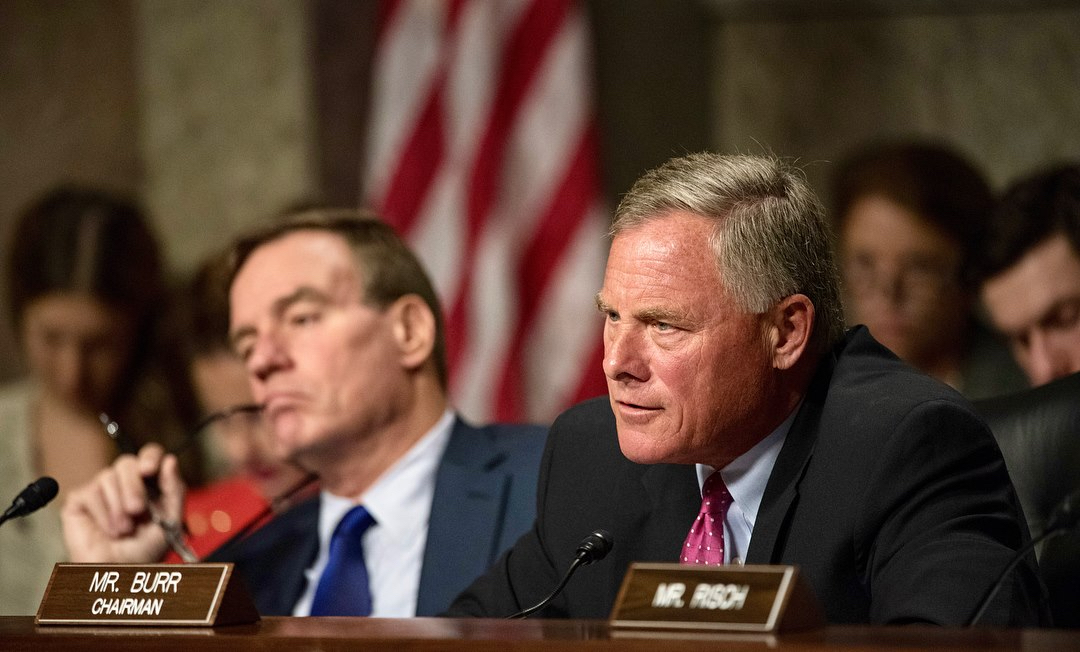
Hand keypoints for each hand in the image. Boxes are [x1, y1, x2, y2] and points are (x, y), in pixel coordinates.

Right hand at [61, 443, 186, 562]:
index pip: (149, 454)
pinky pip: (90, 492)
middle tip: (136, 510)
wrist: (120, 571)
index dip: (149, 456)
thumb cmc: (146, 548)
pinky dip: (102, 513)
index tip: (148, 469)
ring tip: (124, 529)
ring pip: (108, 477)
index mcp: (149, 482)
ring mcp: (101, 488)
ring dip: (118, 507)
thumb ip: (174, 490)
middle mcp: (125, 481)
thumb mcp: (170, 519)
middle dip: (133, 487)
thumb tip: (170, 460)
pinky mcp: (80, 500)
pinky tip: (109, 529)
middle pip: (127, 463)